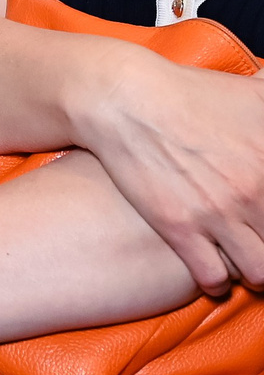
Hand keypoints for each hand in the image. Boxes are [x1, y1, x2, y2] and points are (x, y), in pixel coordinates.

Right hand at [82, 60, 263, 293]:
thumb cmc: (189, 93)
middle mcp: (256, 190)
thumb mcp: (256, 95)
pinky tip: (210, 269)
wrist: (123, 98)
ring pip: (258, 271)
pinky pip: (213, 278)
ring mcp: (219, 211)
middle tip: (256, 236)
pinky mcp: (180, 227)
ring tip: (244, 262)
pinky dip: (216, 281)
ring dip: (253, 270)